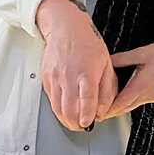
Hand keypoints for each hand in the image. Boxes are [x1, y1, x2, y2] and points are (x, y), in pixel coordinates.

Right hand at [36, 0, 117, 129]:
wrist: (65, 28)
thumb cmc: (87, 43)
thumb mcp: (106, 64)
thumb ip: (107, 89)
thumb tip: (103, 110)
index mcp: (86, 72)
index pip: (86, 98)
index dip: (86, 114)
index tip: (87, 123)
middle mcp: (68, 76)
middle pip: (68, 108)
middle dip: (76, 124)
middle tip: (83, 126)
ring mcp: (55, 78)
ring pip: (57, 108)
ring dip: (66, 120)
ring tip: (75, 121)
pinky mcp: (46, 79)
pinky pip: (51, 100)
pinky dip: (59, 109)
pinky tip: (67, 109)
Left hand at [98, 40, 153, 118]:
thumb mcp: (142, 53)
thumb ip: (122, 58)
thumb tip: (107, 60)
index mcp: (141, 86)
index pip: (119, 104)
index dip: (106, 110)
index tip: (95, 111)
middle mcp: (146, 95)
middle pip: (124, 109)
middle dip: (109, 111)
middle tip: (96, 111)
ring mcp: (152, 96)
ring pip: (131, 106)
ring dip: (118, 107)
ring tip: (105, 105)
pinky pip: (139, 102)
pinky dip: (128, 102)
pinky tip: (122, 95)